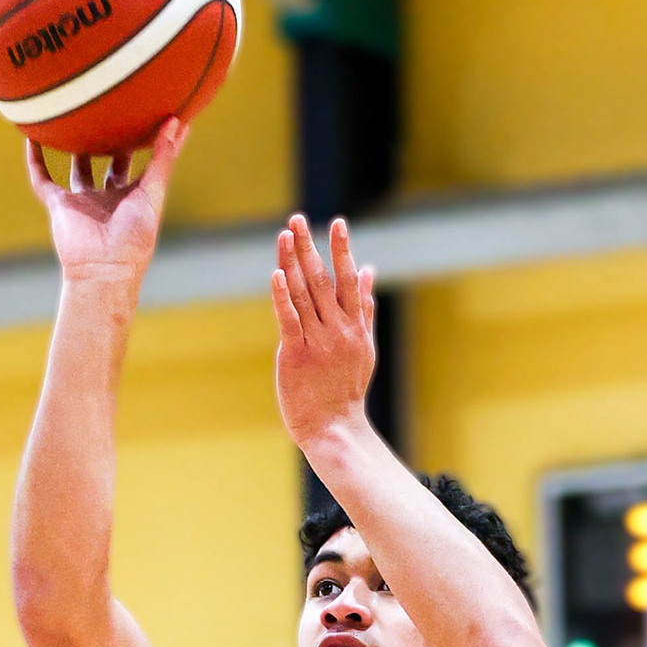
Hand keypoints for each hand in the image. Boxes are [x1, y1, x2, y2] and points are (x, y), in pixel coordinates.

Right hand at [25, 119, 187, 291]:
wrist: (104, 268)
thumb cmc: (134, 237)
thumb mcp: (153, 194)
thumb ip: (163, 159)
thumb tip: (178, 121)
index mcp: (130, 197)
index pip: (137, 164)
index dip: (143, 141)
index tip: (149, 114)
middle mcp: (106, 198)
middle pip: (107, 161)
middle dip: (111, 139)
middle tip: (113, 107)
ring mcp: (81, 201)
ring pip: (77, 166)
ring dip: (75, 144)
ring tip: (76, 113)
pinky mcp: (58, 205)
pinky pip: (42, 179)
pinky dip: (35, 159)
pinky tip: (32, 134)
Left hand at [270, 213, 375, 455]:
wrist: (334, 427)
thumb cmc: (346, 388)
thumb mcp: (364, 346)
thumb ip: (365, 307)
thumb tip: (369, 269)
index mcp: (356, 326)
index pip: (349, 280)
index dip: (342, 250)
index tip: (338, 223)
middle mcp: (338, 330)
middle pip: (322, 280)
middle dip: (309, 247)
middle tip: (297, 219)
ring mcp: (318, 343)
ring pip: (303, 295)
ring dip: (292, 262)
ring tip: (284, 235)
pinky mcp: (296, 356)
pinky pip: (289, 321)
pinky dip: (282, 296)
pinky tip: (276, 274)